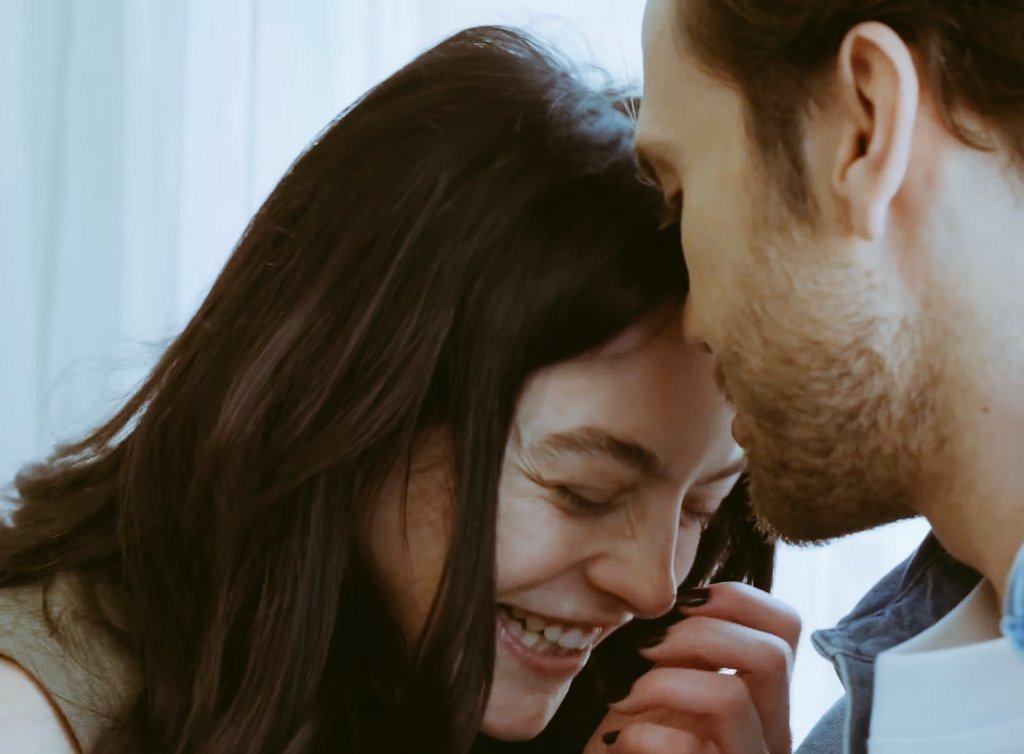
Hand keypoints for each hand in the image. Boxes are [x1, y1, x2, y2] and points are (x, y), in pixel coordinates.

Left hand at [584, 582, 800, 753]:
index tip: (675, 604)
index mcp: (763, 698)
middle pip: (774, 654)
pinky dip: (640, 734)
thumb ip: (683, 646)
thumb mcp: (664, 683)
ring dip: (661, 682)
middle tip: (642, 645)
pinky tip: (615, 743)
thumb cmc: (637, 741)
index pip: (785, 625)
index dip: (732, 597)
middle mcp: (770, 734)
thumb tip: (667, 594)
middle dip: (697, 632)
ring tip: (619, 694)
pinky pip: (689, 747)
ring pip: (731, 697)